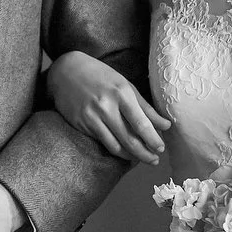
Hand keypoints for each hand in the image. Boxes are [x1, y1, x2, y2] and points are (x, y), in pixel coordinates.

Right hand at [47, 51, 169, 163]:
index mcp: (121, 93)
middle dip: (145, 153)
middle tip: (154, 160)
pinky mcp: (80, 124)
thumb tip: (165, 126)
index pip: (141, 123)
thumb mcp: (125, 85)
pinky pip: (102, 142)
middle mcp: (106, 106)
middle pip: (129, 138)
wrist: (66, 71)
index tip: (161, 148)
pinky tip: (123, 151)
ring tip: (140, 159)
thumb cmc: (100, 76)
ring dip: (131, 156)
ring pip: (115, 145)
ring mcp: (91, 117)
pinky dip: (115, 150)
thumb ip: (145, 107)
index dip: (153, 139)